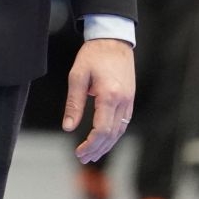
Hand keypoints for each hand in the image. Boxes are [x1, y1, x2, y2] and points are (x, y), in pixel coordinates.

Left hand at [64, 38, 135, 162]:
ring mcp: (129, 100)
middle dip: (97, 149)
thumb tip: (68, 126)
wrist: (113, 40)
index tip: (79, 152)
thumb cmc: (93, 55)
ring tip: (93, 154)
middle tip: (83, 158)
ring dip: (107, 145)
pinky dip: (114, 134)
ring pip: (120, 130)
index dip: (91, 144)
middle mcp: (123, 101)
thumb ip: (74, 103)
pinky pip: (123, 122)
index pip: (102, 129)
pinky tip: (105, 139)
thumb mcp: (77, 76)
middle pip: (112, 134)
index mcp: (109, 95)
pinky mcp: (130, 98)